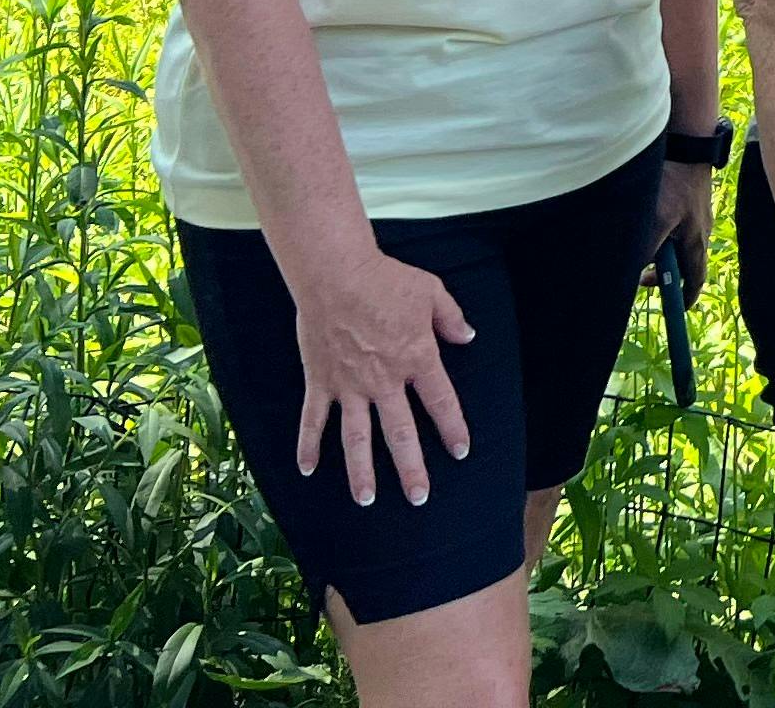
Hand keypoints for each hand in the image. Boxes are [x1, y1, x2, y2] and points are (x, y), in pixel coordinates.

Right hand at [287, 241, 475, 509]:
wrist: (336, 273)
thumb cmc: (386, 279)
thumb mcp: (431, 292)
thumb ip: (451, 318)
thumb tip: (468, 337)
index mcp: (417, 359)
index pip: (441, 402)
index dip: (453, 428)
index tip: (461, 451)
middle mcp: (384, 381)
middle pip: (400, 433)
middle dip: (411, 468)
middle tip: (419, 497)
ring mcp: (349, 385)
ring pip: (357, 438)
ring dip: (361, 472)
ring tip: (366, 500)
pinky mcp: (320, 381)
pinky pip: (312, 420)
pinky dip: (307, 445)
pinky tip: (306, 469)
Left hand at [648, 160, 713, 301]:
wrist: (688, 141)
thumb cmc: (675, 179)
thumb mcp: (657, 218)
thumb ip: (646, 247)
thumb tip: (634, 270)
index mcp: (696, 240)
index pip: (695, 278)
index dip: (686, 297)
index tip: (676, 308)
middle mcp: (700, 229)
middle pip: (684, 262)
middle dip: (665, 273)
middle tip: (642, 275)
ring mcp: (695, 212)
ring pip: (677, 242)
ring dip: (660, 250)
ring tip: (640, 243)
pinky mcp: (687, 198)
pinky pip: (674, 224)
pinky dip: (660, 230)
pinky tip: (645, 219)